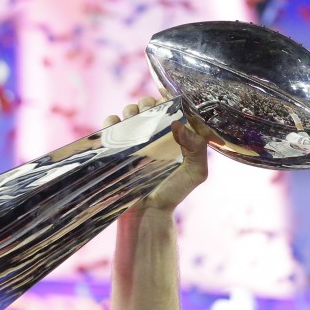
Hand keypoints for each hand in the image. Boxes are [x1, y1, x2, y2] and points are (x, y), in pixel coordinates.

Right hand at [103, 96, 210, 213]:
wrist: (149, 211)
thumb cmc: (175, 192)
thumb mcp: (196, 172)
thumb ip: (197, 148)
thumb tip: (179, 124)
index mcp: (176, 134)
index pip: (172, 106)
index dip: (170, 98)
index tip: (167, 100)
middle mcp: (156, 133)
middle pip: (149, 104)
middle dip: (148, 103)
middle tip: (149, 112)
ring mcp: (136, 138)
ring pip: (130, 110)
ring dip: (131, 109)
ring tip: (134, 120)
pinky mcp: (118, 145)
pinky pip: (112, 124)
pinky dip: (112, 120)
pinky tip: (117, 125)